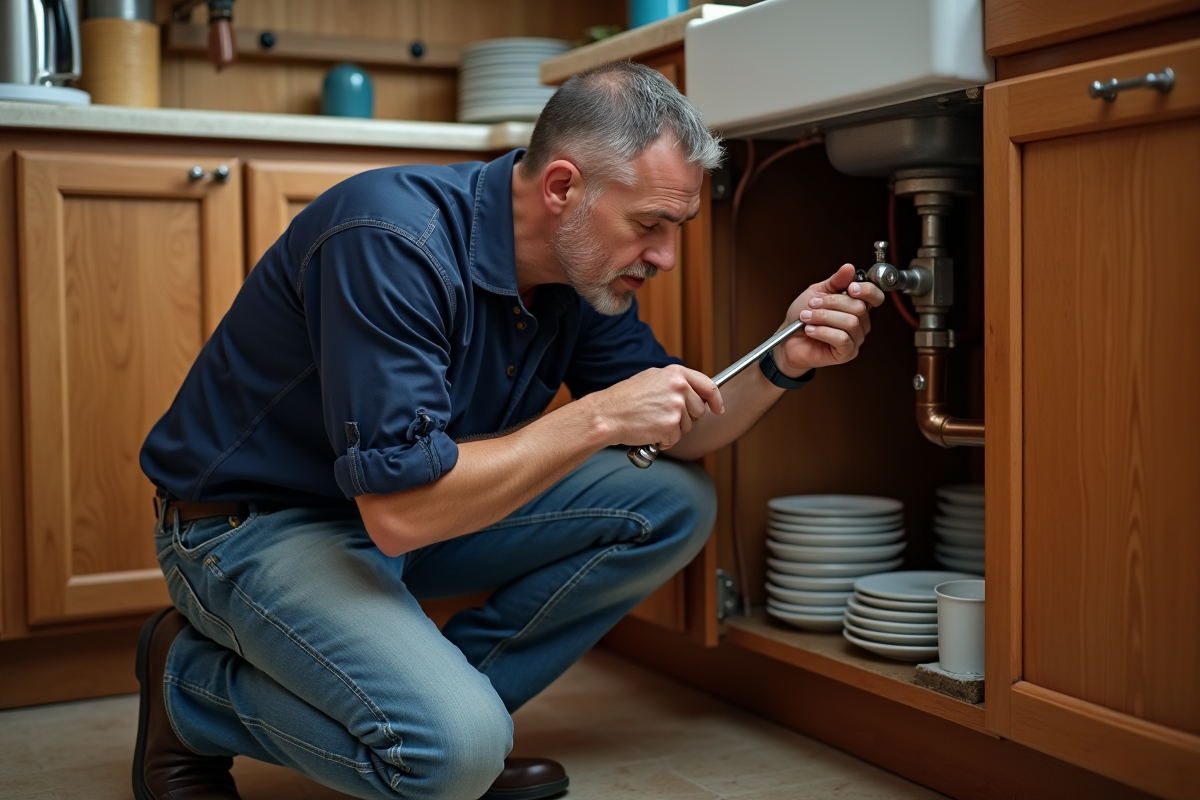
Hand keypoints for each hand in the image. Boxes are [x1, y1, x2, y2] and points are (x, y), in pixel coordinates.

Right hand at [590, 365, 723, 449]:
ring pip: (687, 426)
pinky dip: (664, 440)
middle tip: (663, 416)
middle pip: (699, 410)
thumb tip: (692, 393)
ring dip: (672, 429)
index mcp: (675, 373)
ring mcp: (676, 407)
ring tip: (651, 421)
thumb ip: (674, 383)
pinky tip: (649, 431)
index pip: (708, 386)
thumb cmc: (625, 399)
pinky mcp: (670, 426)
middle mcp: (679, 388)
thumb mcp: (651, 379)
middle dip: (685, 418)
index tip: (718, 409)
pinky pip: (675, 439)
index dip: (715, 400)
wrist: (607, 414)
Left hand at [775, 263, 884, 374]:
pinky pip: (842, 339)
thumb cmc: (802, 317)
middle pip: (859, 308)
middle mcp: (860, 322)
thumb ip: (835, 281)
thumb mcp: (817, 292)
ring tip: (807, 317)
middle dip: (832, 303)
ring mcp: (855, 338)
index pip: (875, 296)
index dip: (867, 290)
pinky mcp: (846, 352)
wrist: (788, 340)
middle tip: (813, 304)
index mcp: (856, 305)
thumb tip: (849, 268)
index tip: (850, 287)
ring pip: (850, 323)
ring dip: (824, 317)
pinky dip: (823, 332)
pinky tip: (811, 330)